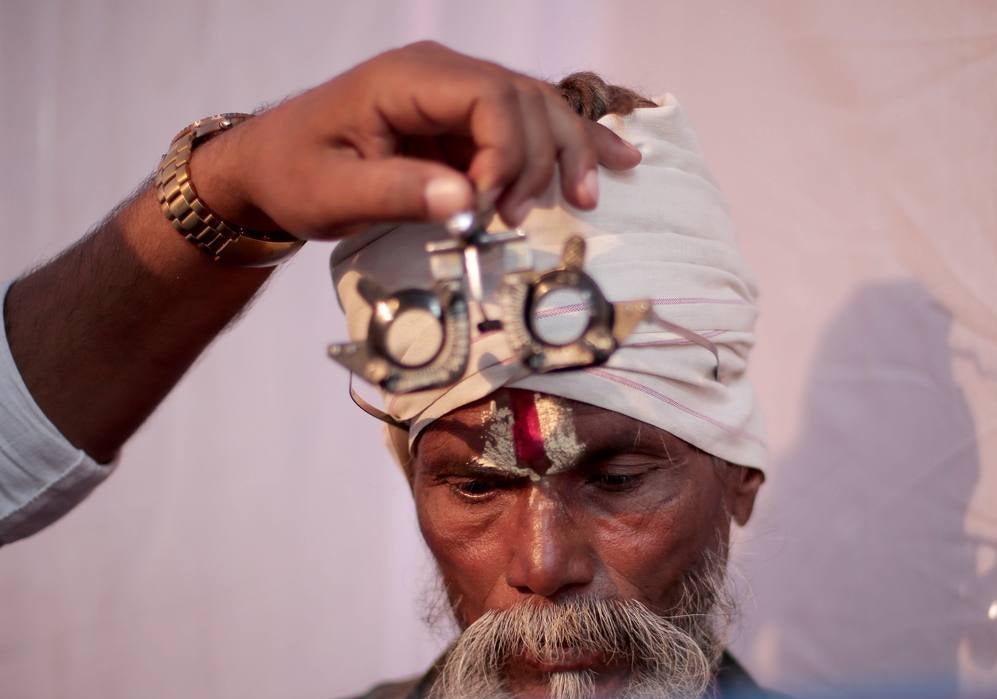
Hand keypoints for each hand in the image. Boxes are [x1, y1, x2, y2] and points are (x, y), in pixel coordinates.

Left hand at [196, 41, 643, 239]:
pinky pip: (532, 123)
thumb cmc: (293, 175)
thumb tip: (468, 200)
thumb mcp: (331, 192)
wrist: (269, 165)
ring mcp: (458, 93)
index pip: (490, 97)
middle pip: (526, 100)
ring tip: (585, 198)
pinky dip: (573, 143)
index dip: (507, 153)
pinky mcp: (466, 120)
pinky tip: (618, 157)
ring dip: (569, 153)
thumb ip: (398, 193)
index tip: (491, 209)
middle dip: (540, 161)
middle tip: (519, 218)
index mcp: (408, 79)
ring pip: (540, 108)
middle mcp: (442, 73)